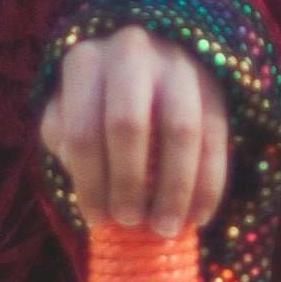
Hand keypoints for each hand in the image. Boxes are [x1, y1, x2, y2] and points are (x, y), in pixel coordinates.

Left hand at [44, 25, 230, 237]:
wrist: (146, 59)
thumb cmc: (97, 100)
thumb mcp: (67, 112)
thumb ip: (64, 138)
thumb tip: (82, 170)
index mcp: (86, 63)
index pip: (83, 130)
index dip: (89, 183)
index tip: (97, 220)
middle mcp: (130, 53)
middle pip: (129, 125)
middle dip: (129, 182)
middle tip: (130, 221)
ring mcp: (176, 64)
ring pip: (181, 131)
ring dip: (174, 189)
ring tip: (165, 228)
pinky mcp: (213, 84)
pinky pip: (215, 139)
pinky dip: (208, 185)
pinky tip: (199, 217)